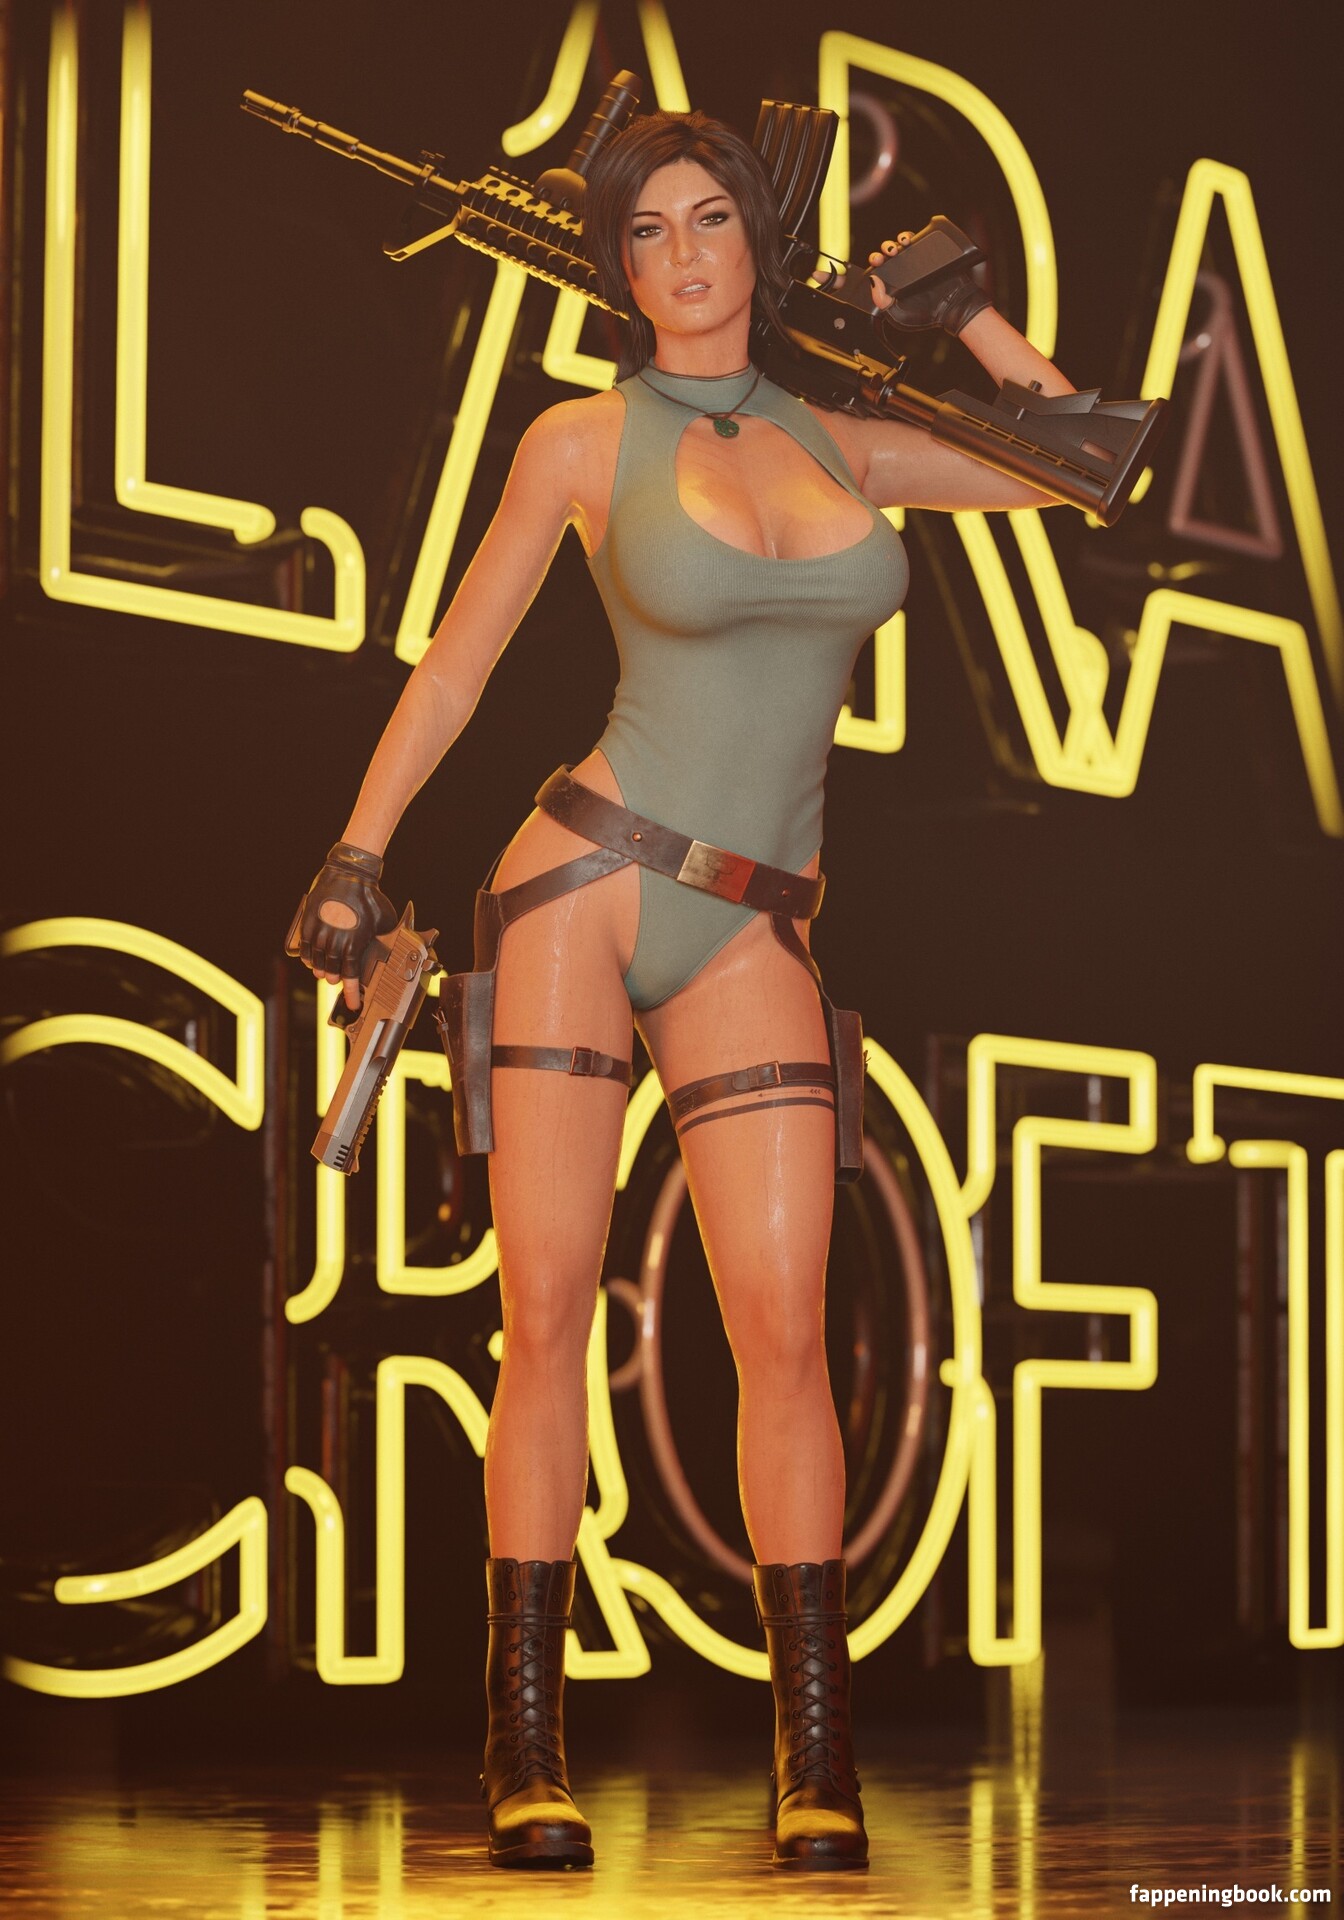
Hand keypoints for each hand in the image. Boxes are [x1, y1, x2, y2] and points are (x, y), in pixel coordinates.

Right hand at [289, 842, 396, 1011]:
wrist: (350, 875)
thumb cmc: (370, 898)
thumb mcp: (383, 923)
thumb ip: (380, 942)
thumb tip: (386, 955)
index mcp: (353, 944)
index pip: (350, 977)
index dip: (351, 993)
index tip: (352, 1004)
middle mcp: (333, 942)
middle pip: (330, 971)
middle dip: (334, 979)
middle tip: (336, 980)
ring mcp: (318, 933)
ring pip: (315, 961)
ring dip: (320, 969)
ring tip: (323, 971)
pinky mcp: (307, 923)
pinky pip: (304, 947)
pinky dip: (307, 957)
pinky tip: (310, 960)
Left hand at [867, 228, 991, 336]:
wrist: (953, 306)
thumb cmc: (926, 314)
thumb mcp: (897, 313)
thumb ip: (881, 301)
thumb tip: (872, 279)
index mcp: (893, 282)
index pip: (880, 266)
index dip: (876, 259)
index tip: (878, 260)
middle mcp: (903, 269)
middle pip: (889, 252)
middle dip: (886, 248)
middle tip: (891, 252)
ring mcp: (917, 261)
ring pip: (903, 243)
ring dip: (898, 239)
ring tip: (902, 243)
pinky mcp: (931, 254)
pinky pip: (920, 239)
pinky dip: (913, 235)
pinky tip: (909, 240)